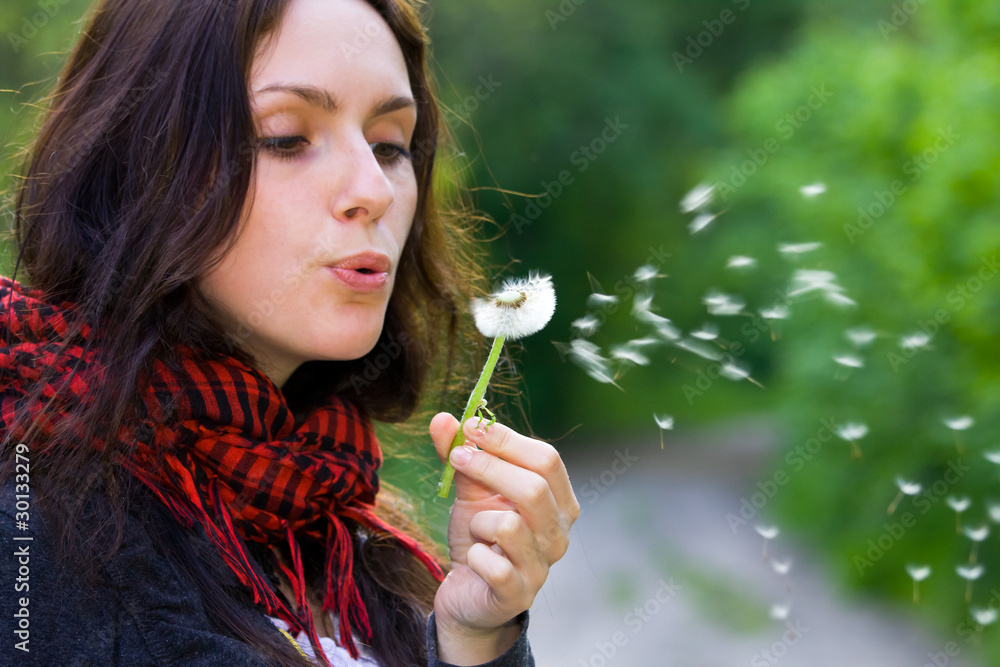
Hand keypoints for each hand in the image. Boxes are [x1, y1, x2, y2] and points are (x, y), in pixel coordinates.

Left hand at [428, 413, 579, 664]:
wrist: (468, 592)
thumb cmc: (479, 536)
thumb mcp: (471, 491)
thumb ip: (459, 455)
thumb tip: (441, 419)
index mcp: (558, 501)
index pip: (546, 459)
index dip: (507, 439)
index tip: (469, 428)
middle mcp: (559, 533)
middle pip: (534, 488)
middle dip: (489, 468)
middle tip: (456, 459)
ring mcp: (542, 567)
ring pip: (509, 526)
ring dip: (478, 521)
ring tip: (474, 530)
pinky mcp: (518, 596)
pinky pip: (493, 566)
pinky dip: (473, 557)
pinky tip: (473, 559)